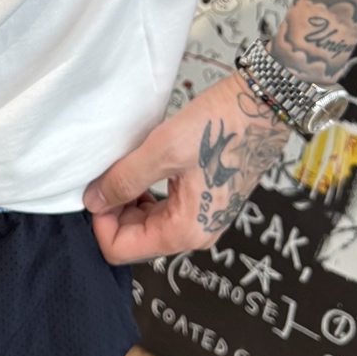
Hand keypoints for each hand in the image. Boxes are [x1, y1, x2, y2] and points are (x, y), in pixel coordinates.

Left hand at [83, 72, 290, 263]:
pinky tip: (144, 167)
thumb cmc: (223, 126)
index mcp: (186, 231)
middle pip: (134, 238)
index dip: (100, 221)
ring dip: (129, 200)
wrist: (263, 106)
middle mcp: (196, 233)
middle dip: (113, 210)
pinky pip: (164, 208)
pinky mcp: (205, 200)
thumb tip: (93, 201)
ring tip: (126, 166)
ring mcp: (203, 218)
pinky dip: (146, 193)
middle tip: (107, 173)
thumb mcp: (163, 150)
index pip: (121, 250)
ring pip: (148, 223)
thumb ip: (125, 179)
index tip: (97, 188)